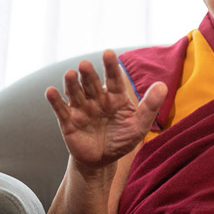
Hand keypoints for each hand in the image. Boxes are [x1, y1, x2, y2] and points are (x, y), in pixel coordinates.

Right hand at [45, 49, 166, 169]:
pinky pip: (61, 109)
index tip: (108, 53)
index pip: (114, 79)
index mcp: (115, 97)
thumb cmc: (122, 139)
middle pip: (92, 83)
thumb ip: (150, 106)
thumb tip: (162, 85)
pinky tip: (50, 91)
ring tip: (70, 74)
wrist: (102, 161)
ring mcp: (82, 109)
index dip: (111, 66)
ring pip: (76, 93)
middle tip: (85, 64)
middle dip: (88, 74)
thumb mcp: (139, 125)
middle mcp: (97, 99)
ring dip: (72, 83)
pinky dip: (55, 101)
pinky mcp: (68, 122)